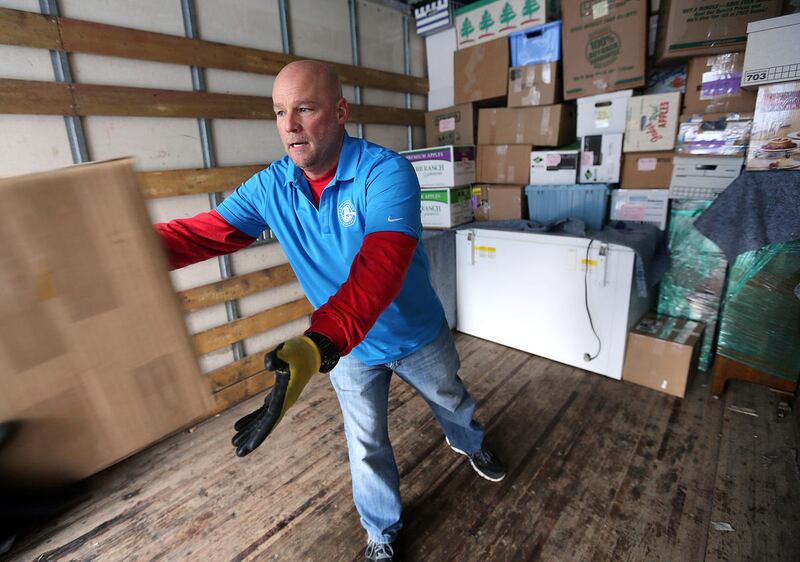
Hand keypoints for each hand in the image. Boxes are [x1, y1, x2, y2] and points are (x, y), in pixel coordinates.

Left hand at [231, 332, 338, 456]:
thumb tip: (268, 363)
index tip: (250, 447)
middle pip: (266, 425)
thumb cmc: (298, 351)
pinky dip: (252, 419)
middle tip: (238, 453)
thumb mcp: (286, 351)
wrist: (311, 351)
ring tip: (234, 442)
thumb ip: (276, 357)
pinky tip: (239, 426)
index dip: (260, 434)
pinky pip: (263, 411)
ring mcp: (281, 399)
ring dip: (250, 431)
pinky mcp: (277, 394)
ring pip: (264, 420)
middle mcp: (283, 401)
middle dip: (252, 438)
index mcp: (285, 395)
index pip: (271, 419)